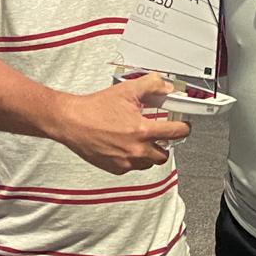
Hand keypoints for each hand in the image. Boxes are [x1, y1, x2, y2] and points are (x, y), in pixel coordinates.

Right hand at [56, 73, 189, 174]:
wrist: (71, 121)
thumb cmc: (95, 108)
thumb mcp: (126, 90)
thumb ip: (151, 86)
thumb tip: (166, 88)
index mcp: (142, 131)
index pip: (176, 133)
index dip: (184, 128)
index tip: (183, 126)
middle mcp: (136, 150)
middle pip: (164, 154)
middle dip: (164, 143)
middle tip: (158, 133)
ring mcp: (126, 162)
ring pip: (148, 163)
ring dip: (148, 153)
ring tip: (139, 139)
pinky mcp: (115, 169)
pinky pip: (132, 167)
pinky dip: (132, 158)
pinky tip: (124, 145)